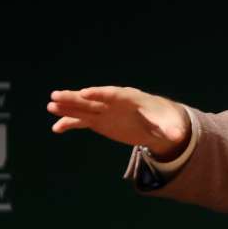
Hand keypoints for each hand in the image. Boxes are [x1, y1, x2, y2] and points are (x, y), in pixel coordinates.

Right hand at [47, 86, 190, 160]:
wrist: (158, 123)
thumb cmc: (164, 120)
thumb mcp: (169, 125)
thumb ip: (169, 129)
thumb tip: (177, 135)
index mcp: (130, 98)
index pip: (112, 94)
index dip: (99, 94)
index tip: (85, 93)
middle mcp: (114, 102)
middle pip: (93, 98)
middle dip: (76, 97)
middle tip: (56, 95)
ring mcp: (105, 111)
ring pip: (83, 107)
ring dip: (67, 107)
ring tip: (50, 106)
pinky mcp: (100, 121)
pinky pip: (82, 121)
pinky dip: (70, 123)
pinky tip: (56, 128)